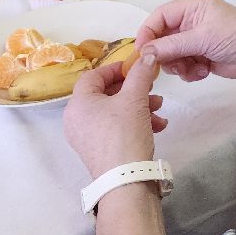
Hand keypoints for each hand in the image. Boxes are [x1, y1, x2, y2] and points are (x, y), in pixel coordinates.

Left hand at [64, 56, 166, 179]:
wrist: (125, 179)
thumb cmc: (124, 133)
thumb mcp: (135, 98)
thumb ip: (141, 73)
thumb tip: (147, 54)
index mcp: (78, 103)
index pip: (93, 75)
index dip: (115, 68)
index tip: (136, 67)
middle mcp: (76, 119)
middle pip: (106, 94)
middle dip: (134, 90)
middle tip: (152, 88)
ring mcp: (85, 137)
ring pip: (114, 112)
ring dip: (139, 107)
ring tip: (159, 110)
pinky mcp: (97, 150)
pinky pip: (114, 128)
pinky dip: (134, 123)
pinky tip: (156, 126)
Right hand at [136, 0, 235, 83]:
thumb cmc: (234, 35)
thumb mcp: (201, 37)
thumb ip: (171, 45)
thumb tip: (144, 52)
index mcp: (192, 8)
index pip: (160, 16)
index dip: (148, 32)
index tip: (141, 51)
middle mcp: (191, 22)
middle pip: (163, 38)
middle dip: (165, 54)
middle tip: (170, 65)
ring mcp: (196, 41)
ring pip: (172, 55)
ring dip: (179, 65)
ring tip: (193, 68)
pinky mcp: (201, 57)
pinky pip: (184, 66)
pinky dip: (190, 71)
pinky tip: (203, 72)